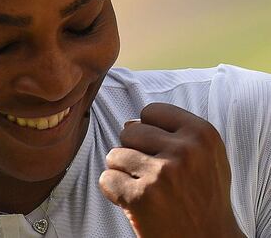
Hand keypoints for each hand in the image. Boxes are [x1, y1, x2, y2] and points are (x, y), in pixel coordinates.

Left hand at [99, 103, 244, 237]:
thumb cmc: (204, 198)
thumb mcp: (206, 156)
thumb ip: (174, 133)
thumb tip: (129, 122)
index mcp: (202, 135)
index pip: (152, 111)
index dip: (149, 129)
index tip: (157, 148)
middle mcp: (184, 151)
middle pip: (129, 131)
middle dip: (133, 151)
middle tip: (151, 173)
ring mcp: (162, 174)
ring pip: (114, 155)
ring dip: (123, 172)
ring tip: (144, 188)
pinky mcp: (141, 197)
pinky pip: (106, 179)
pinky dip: (114, 192)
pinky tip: (134, 202)